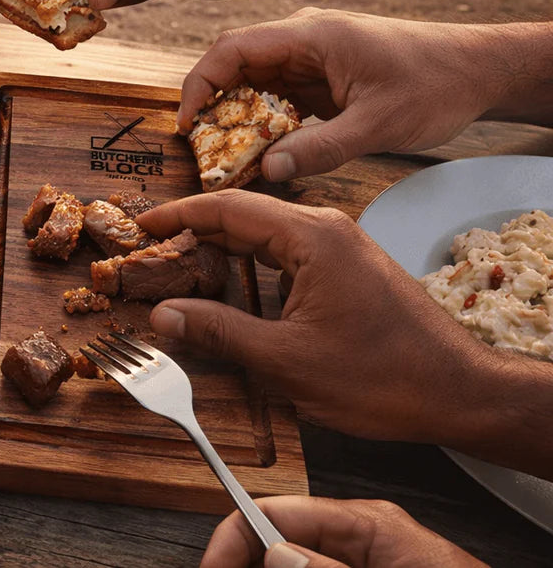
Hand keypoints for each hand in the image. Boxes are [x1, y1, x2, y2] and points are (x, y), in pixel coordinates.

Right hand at [135, 190, 506, 443]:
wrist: (458, 392)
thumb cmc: (383, 376)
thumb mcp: (286, 360)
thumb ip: (219, 332)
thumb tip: (164, 316)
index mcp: (312, 237)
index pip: (228, 207)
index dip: (178, 215)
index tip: (142, 227)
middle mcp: (328, 230)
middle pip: (244, 216)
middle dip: (194, 232)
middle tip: (151, 252)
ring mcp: (342, 248)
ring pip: (266, 236)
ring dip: (222, 250)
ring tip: (179, 268)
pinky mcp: (349, 269)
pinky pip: (287, 254)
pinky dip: (251, 266)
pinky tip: (229, 290)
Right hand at [176, 9, 510, 181]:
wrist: (478, 70)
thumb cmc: (435, 86)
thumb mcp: (378, 125)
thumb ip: (321, 149)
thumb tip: (267, 171)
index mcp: (312, 35)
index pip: (232, 48)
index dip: (199, 84)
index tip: (186, 123)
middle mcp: (304, 38)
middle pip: (234, 63)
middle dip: (211, 104)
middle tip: (200, 148)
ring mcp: (312, 56)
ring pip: (253, 81)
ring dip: (236, 116)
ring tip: (225, 155)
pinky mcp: (321, 75)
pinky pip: (276, 94)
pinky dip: (262, 121)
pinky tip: (262, 150)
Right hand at [202, 496, 484, 567]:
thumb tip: (276, 552)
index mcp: (368, 522)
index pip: (276, 510)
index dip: (232, 537)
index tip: (209, 567)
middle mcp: (360, 538)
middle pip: (277, 541)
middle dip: (245, 562)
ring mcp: (361, 560)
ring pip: (291, 561)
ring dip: (262, 567)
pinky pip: (314, 568)